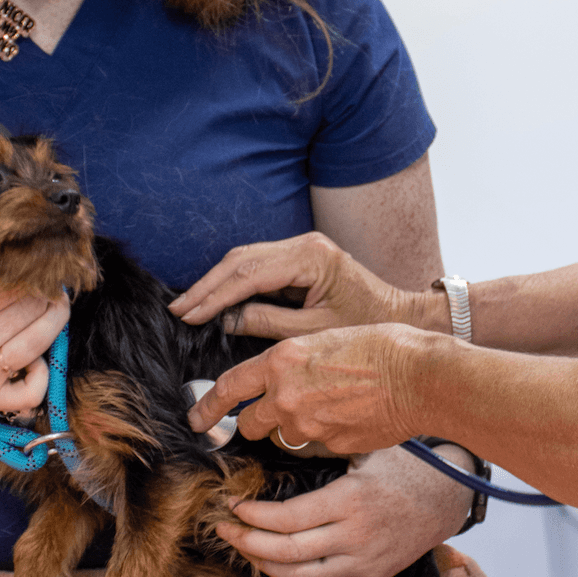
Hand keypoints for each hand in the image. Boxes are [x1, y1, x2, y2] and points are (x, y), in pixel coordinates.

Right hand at [0, 254, 69, 420]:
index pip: (4, 290)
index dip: (27, 275)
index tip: (38, 262)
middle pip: (24, 313)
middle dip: (44, 292)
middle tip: (53, 279)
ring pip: (35, 345)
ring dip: (55, 321)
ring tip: (59, 303)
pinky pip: (30, 391)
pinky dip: (42, 374)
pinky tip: (37, 356)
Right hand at [168, 232, 417, 337]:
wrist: (400, 316)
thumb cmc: (364, 327)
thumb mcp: (313, 332)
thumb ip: (266, 322)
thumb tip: (224, 320)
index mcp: (310, 257)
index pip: (248, 273)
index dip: (214, 295)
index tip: (188, 314)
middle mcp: (303, 244)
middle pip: (240, 258)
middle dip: (206, 285)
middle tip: (178, 309)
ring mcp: (300, 247)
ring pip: (244, 258)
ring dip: (214, 282)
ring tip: (188, 305)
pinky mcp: (297, 257)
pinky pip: (255, 264)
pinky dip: (231, 282)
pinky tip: (213, 298)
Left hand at [188, 324, 424, 454]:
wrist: (419, 376)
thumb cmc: (378, 346)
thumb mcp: (321, 339)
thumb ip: (289, 363)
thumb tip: (273, 382)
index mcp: (280, 359)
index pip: (228, 387)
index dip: (208, 406)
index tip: (197, 419)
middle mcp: (286, 394)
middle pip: (250, 422)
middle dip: (255, 421)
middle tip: (277, 412)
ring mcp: (307, 424)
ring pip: (282, 437)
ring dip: (291, 429)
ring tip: (323, 409)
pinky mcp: (329, 446)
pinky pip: (311, 447)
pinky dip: (319, 439)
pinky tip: (343, 420)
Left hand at [216, 445, 471, 576]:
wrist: (447, 493)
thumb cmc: (400, 464)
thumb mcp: (360, 448)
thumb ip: (320, 452)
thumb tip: (272, 441)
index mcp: (348, 501)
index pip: (286, 518)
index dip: (252, 516)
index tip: (232, 506)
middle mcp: (355, 537)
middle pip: (287, 552)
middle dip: (246, 543)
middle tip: (223, 530)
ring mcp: (365, 562)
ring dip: (264, 566)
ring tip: (243, 548)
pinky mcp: (372, 576)